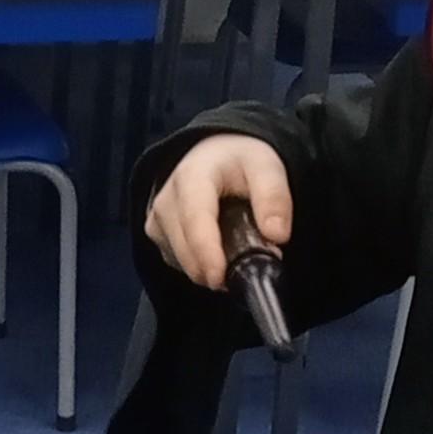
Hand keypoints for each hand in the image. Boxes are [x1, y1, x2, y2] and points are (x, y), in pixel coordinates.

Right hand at [145, 134, 291, 295]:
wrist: (216, 156)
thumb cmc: (240, 162)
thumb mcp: (267, 168)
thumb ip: (274, 198)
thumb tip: (277, 235)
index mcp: (192, 176)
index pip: (195, 220)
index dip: (206, 252)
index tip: (220, 277)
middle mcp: (166, 198)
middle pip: (185, 248)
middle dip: (217, 266)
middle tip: (253, 261)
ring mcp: (157, 218)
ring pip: (182, 261)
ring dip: (210, 267)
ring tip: (238, 248)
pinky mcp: (155, 233)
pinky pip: (178, 262)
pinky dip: (200, 264)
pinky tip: (217, 248)